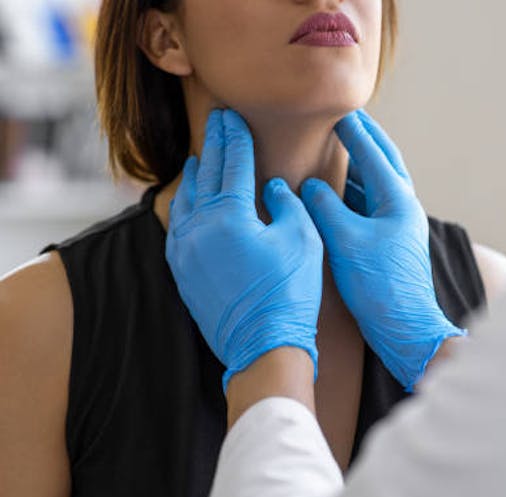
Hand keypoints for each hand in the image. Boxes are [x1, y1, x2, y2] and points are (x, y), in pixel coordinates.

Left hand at [167, 110, 322, 390]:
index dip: (234, 136)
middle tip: (217, 122)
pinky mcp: (182, 271)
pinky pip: (178, 226)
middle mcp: (198, 229)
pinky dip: (185, 205)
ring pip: (185, 200)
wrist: (264, 348)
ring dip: (195, 175)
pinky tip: (191, 201)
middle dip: (213, 146)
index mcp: (229, 217)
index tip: (233, 115)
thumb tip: (272, 189)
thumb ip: (288, 205)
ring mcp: (184, 251)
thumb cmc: (290, 294)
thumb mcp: (302, 241)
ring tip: (201, 157)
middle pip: (204, 175)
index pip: (232, 164)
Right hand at [300, 110, 465, 390]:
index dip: (353, 131)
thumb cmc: (378, 284)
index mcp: (397, 199)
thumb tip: (309, 185)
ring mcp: (398, 226)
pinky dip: (351, 195)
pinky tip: (332, 195)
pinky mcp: (389, 243)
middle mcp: (402, 207)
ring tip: (334, 151)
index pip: (372, 153)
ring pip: (375, 185)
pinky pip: (368, 207)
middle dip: (365, 140)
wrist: (404, 327)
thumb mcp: (345, 239)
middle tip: (346, 120)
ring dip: (357, 167)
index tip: (337, 110)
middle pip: (383, 162)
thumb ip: (324, 206)